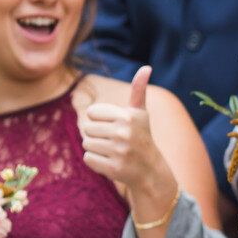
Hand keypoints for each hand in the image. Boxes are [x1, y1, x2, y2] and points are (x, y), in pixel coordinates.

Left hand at [80, 66, 173, 206]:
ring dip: (96, 149)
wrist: (150, 170)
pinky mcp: (113, 168)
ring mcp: (119, 151)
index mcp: (128, 116)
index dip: (100, 120)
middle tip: (114, 142)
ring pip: (86, 144)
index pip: (92, 112)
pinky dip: (96, 162)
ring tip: (113, 152)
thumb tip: (146, 67)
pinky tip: (111, 162)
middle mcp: (124, 133)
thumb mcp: (140, 113)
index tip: (114, 127)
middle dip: (97, 136)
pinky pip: (88, 159)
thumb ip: (139, 90)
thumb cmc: (141, 137)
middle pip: (87, 129)